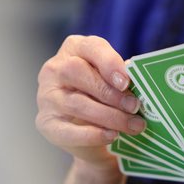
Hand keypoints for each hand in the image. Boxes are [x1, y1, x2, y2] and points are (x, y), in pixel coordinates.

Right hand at [36, 35, 145, 170]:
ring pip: (77, 104)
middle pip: (77, 72)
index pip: (89, 47)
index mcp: (74, 50)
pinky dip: (93, 135)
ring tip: (134, 125)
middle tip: (135, 106)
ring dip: (110, 116)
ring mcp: (47, 97)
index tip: (126, 81)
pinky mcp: (46, 124)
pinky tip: (112, 136)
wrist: (92, 137)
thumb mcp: (114, 83)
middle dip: (110, 92)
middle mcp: (54, 70)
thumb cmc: (105, 99)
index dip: (109, 62)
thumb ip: (122, 78)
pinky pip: (68, 131)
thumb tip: (137, 79)